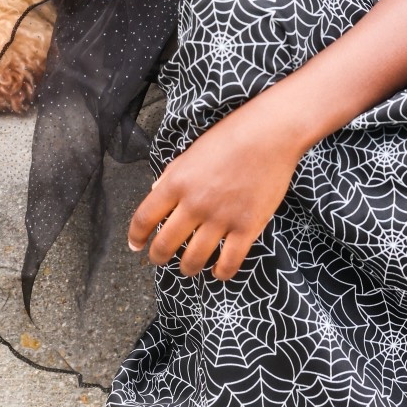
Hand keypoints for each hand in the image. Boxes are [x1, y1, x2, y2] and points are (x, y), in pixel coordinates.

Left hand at [127, 93, 304, 280]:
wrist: (270, 133)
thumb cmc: (230, 136)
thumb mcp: (192, 151)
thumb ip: (171, 174)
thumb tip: (154, 192)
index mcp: (177, 182)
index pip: (144, 218)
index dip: (136, 236)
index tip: (136, 245)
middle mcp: (194, 203)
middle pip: (165, 244)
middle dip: (158, 257)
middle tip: (159, 259)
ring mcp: (221, 217)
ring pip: (194, 259)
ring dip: (188, 268)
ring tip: (189, 268)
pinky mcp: (247, 227)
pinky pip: (229, 261)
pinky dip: (221, 272)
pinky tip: (218, 272)